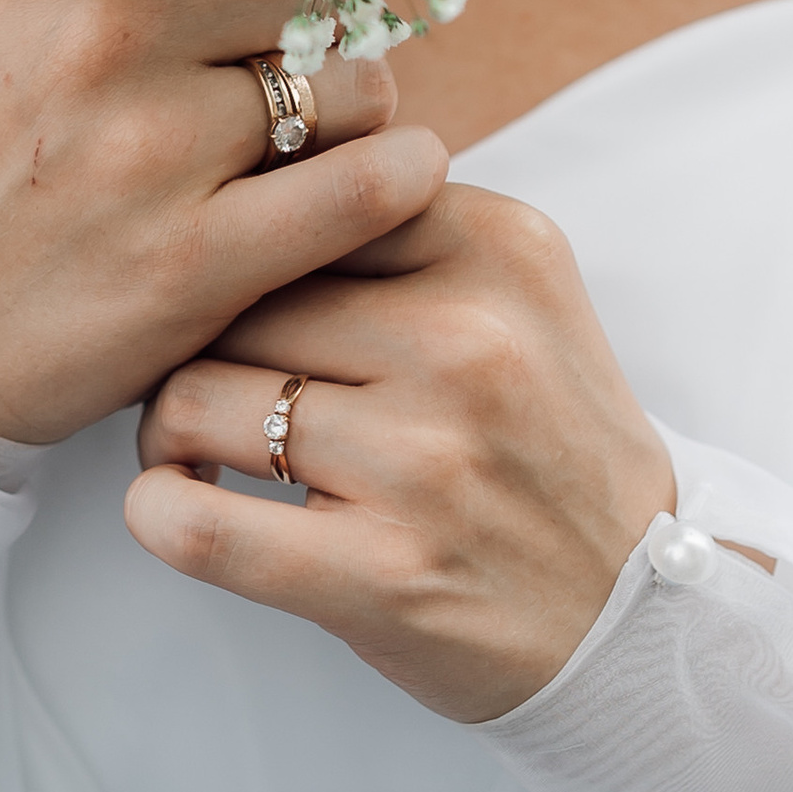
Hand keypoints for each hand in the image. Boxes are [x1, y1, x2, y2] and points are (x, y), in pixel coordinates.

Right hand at [0, 0, 447, 447]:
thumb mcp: (1, 4)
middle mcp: (95, 27)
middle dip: (314, 23)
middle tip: (271, 75)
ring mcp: (144, 145)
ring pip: (353, 76)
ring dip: (349, 109)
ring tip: (292, 144)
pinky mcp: (189, 260)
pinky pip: (367, 182)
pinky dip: (402, 173)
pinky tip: (397, 173)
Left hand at [127, 183, 673, 722]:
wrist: (638, 612)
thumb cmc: (543, 441)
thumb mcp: (517, 293)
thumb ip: (399, 227)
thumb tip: (247, 179)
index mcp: (497, 248)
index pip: (305, 200)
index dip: (252, 248)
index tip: (243, 290)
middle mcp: (466, 342)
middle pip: (238, 297)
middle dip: (196, 337)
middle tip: (201, 376)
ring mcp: (425, 462)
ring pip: (197, 396)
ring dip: (166, 426)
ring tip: (189, 445)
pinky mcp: (382, 575)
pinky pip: (199, 526)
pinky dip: (154, 513)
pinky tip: (170, 504)